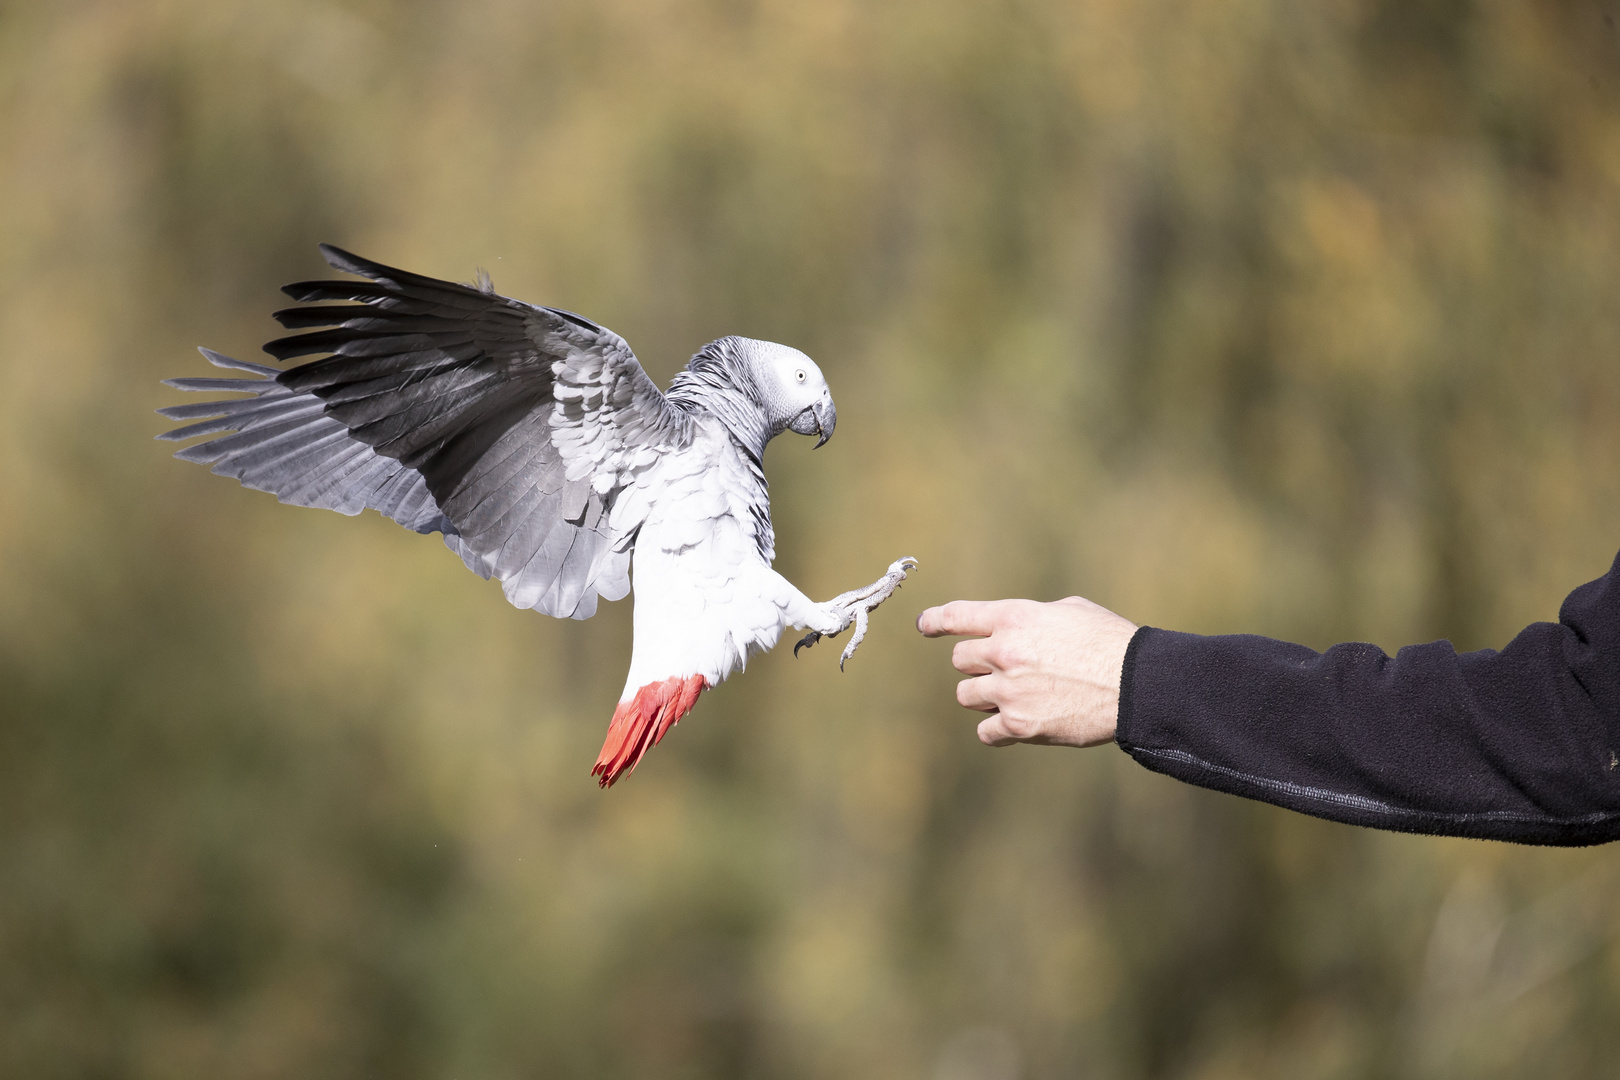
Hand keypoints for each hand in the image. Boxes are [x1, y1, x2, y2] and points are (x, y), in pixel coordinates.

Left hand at [916, 597, 1137, 746]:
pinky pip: (985, 730)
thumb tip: (1013, 628)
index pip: (958, 616)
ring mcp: (1010, 690)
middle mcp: (1005, 651)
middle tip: (1005, 670)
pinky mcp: (1020, 724)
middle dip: (978, 664)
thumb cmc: (1110, 642)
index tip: (924, 626)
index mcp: (1016, 618)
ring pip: (967, 694)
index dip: (936, 621)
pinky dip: (997, 729)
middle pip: (961, 659)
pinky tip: (1016, 724)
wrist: (1137, 684)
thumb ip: (1032, 619)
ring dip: (984, 695)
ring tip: (1016, 696)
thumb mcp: (1070, 612)